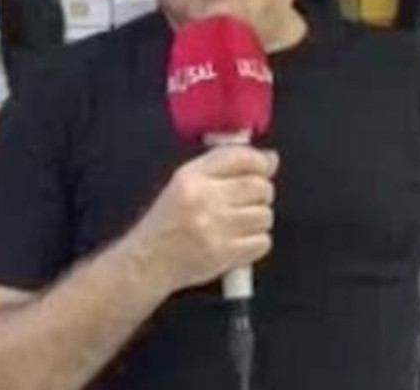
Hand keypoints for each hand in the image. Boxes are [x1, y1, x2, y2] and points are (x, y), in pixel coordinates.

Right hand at [129, 145, 277, 293]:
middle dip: (262, 193)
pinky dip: (256, 242)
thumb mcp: (185, 182)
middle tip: (250, 200)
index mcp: (192, 177)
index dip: (261, 161)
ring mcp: (215, 228)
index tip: (265, 167)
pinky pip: (262, 242)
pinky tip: (240, 241)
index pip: (240, 158)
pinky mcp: (224, 254)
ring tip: (241, 223)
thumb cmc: (167, 221)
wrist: (148, 262)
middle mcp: (204, 199)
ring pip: (264, 215)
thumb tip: (270, 159)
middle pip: (259, 186)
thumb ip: (224, 166)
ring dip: (258, 220)